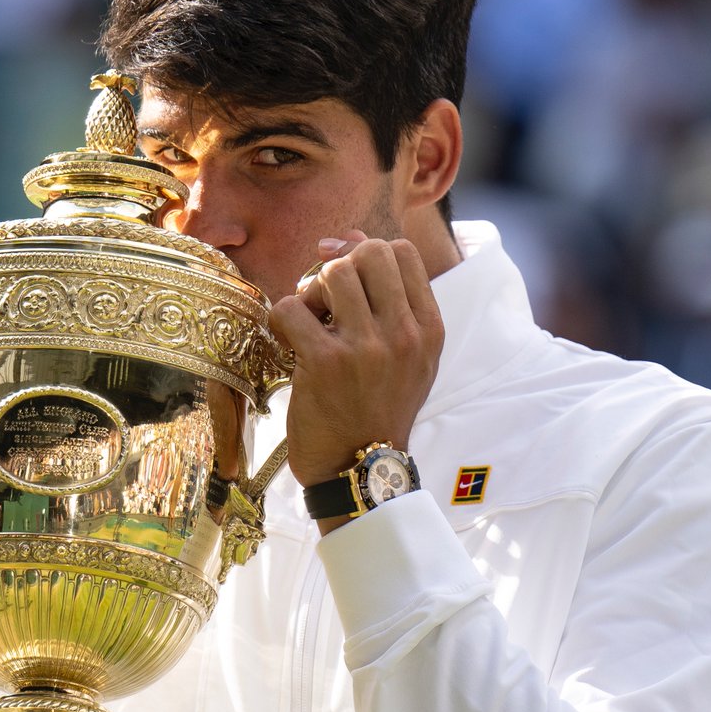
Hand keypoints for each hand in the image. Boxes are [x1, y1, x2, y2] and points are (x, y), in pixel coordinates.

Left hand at [268, 233, 444, 496]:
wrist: (361, 471)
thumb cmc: (377, 410)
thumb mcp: (405, 359)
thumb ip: (388, 302)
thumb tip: (351, 239)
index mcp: (428, 330)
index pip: (402, 251)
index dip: (366, 251)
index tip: (346, 276)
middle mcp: (404, 335)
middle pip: (368, 252)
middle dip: (338, 267)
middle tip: (326, 301)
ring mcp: (365, 348)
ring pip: (331, 273)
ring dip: (310, 292)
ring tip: (309, 324)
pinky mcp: (323, 364)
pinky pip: (292, 307)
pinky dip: (281, 319)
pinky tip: (288, 343)